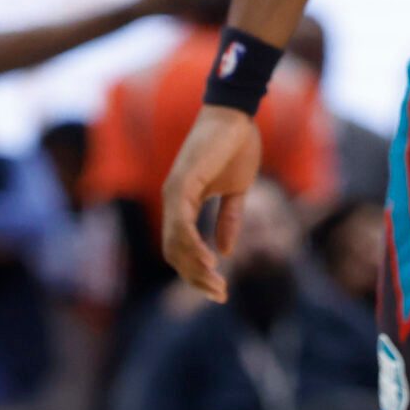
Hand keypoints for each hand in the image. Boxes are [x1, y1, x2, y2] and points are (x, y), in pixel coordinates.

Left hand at [159, 105, 262, 302]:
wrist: (236, 115)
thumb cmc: (236, 146)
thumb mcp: (236, 190)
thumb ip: (229, 219)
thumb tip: (227, 251)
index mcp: (183, 202)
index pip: (180, 248)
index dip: (196, 272)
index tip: (219, 289)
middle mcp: (173, 200)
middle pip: (174, 253)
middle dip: (196, 278)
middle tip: (220, 294)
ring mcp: (174, 192)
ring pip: (175, 243)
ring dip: (195, 268)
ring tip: (217, 283)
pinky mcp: (182, 183)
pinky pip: (182, 223)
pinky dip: (192, 245)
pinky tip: (209, 260)